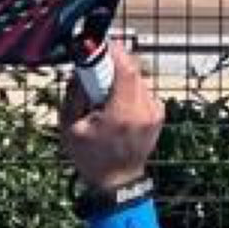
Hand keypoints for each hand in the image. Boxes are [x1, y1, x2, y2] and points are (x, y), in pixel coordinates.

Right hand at [58, 44, 163, 193]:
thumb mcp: (70, 127)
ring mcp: (154, 112)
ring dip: (120, 80)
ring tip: (106, 100)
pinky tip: (118, 108)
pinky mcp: (158, 113)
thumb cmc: (92, 158)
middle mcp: (143, 110)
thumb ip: (74, 93)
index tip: (98, 44)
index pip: (125, 68)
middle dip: (112, 65)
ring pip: (138, 78)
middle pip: (133, 69)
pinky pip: (143, 90)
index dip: (112, 50)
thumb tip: (80, 68)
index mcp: (122, 113)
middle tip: (96, 73)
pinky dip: (129, 92)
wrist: (118, 182)